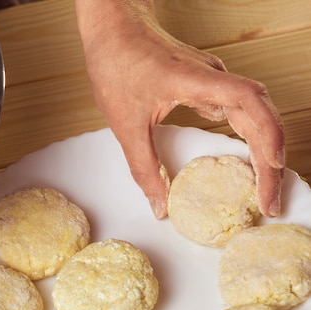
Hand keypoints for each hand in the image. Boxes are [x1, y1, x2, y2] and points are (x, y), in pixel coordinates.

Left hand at [74, 0, 284, 218]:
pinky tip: (244, 160)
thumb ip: (144, 167)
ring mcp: (212, 79)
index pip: (250, 102)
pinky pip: (237, 110)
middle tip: (268, 201)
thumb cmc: (117, 64)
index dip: (267, 133)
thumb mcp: (125, 124)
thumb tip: (159, 206)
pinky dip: (246, 137)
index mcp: (198, 80)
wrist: (112, 28)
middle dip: (269, 160)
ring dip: (261, 149)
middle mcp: (213, 77)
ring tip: (263, 187)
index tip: (271, 165)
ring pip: (252, 114)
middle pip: (260, 115)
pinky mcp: (206, 84)